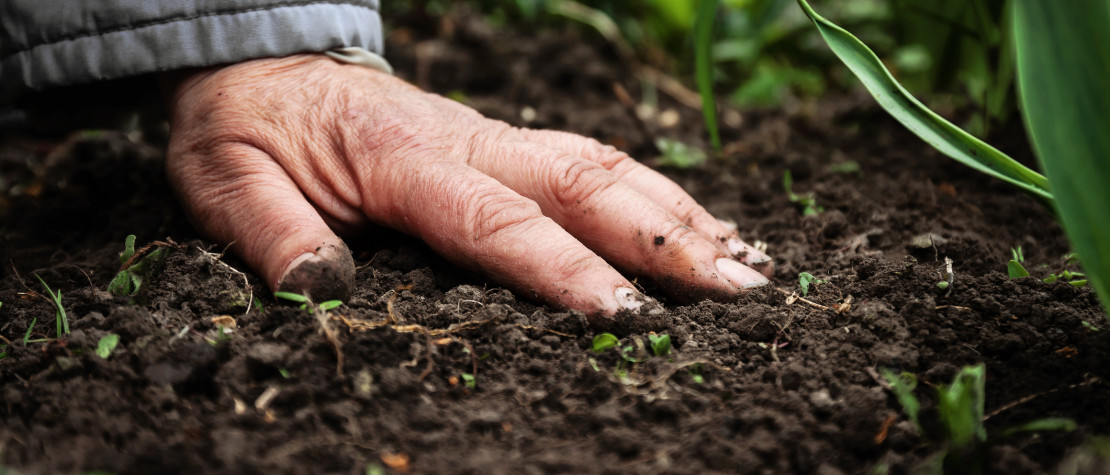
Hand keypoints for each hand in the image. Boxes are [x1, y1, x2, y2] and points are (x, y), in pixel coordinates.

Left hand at [165, 55, 771, 315]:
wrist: (264, 66)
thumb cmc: (247, 130)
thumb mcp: (226, 182)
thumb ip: (272, 234)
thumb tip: (323, 290)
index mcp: (401, 158)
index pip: (496, 220)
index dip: (563, 269)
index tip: (626, 318)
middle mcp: (467, 141)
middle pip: (583, 183)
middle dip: (665, 239)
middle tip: (742, 292)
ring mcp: (493, 137)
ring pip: (603, 166)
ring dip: (679, 214)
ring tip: (749, 263)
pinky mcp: (504, 143)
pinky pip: (592, 161)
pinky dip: (656, 193)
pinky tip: (699, 225)